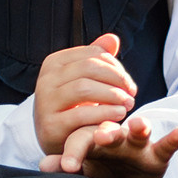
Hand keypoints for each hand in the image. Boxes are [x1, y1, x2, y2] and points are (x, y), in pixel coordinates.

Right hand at [33, 33, 137, 154]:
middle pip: (90, 68)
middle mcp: (46, 79)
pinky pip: (81, 114)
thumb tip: (113, 39)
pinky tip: (119, 115)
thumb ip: (97, 60)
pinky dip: (105, 113)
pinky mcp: (50, 125)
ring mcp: (45, 102)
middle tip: (132, 93)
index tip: (128, 82)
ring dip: (112, 95)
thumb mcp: (83, 80)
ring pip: (85, 88)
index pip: (92, 54)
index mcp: (54, 63)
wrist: (53, 138)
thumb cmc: (72, 105)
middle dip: (117, 79)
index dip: (116, 66)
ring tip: (128, 104)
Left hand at [42, 114, 177, 177]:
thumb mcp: (84, 169)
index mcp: (92, 141)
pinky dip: (174, 139)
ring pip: (137, 133)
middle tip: (102, 136)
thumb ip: (67, 166)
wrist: (128, 173)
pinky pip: (166, 146)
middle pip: (109, 132)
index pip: (80, 141)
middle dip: (107, 134)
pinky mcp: (157, 154)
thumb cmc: (101, 168)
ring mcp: (137, 144)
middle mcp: (114, 138)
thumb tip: (43, 166)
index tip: (66, 166)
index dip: (73, 153)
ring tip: (139, 123)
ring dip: (139, 127)